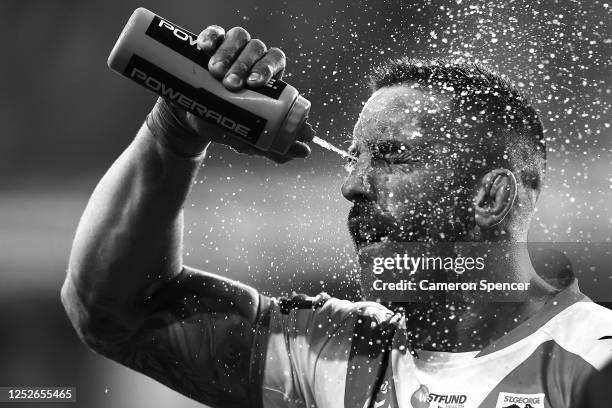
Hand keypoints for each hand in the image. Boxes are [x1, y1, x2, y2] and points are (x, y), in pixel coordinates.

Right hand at [157, 25, 310, 162]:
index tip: (255, 83)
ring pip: (237, 38)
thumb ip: (275, 146)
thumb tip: (304, 152)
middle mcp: (252, 57)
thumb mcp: (248, 136)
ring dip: (228, 53)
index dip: (268, 67)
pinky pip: (214, 33)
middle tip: (231, 84)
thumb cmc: (226, 124)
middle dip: (244, 65)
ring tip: (216, 74)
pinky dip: (211, 37)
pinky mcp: (209, 44)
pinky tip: (205, 48)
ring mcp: (231, 48)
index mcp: (266, 75)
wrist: (192, 120)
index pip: (275, 60)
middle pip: (256, 49)